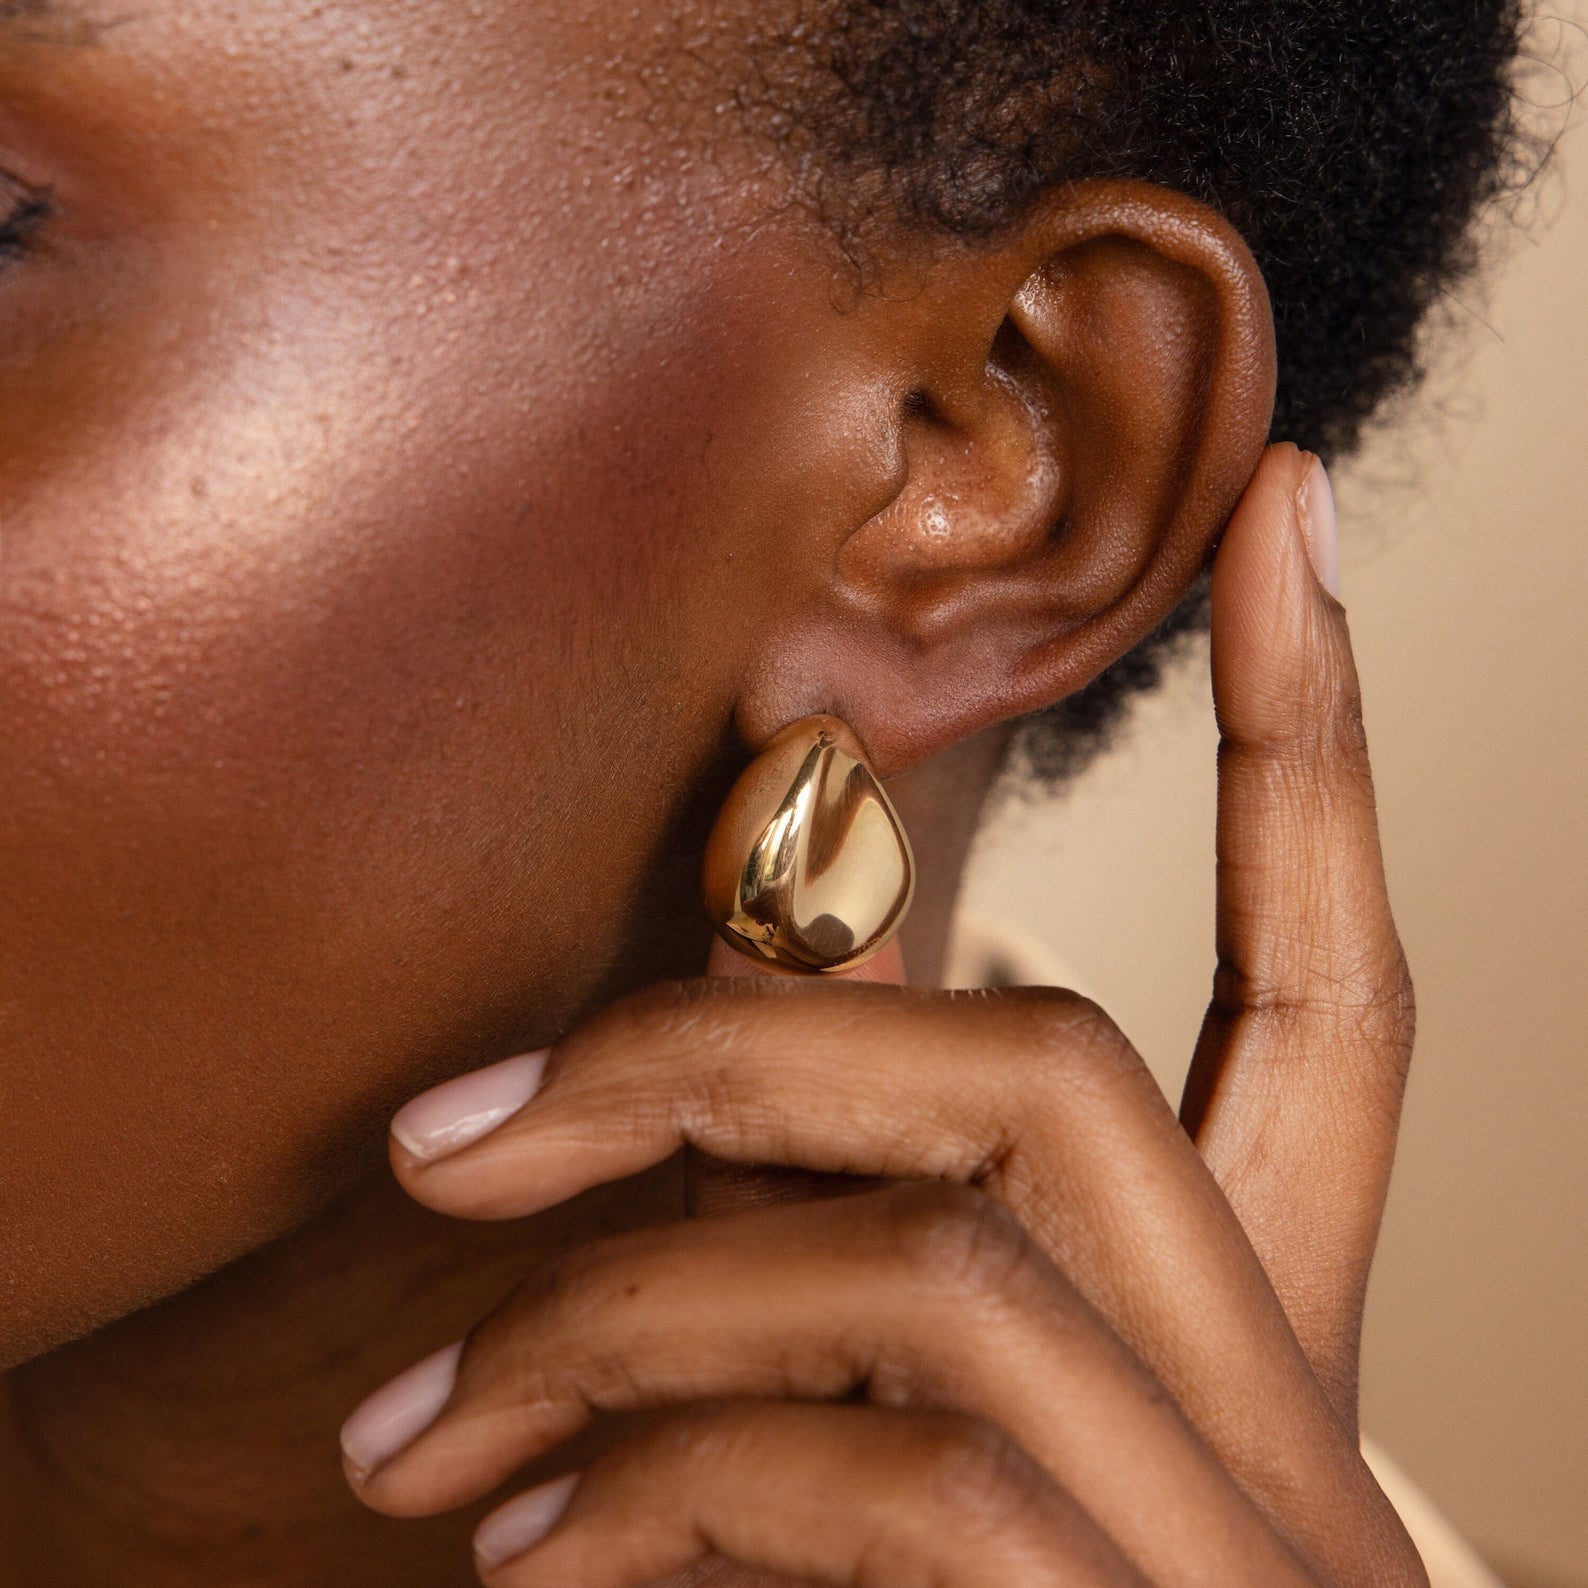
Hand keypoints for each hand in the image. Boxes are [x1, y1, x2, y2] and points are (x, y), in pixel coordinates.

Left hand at [341, 444, 1423, 1586]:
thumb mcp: (930, 1421)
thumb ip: (870, 1233)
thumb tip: (711, 1071)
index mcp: (1255, 1323)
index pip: (1347, 979)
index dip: (1329, 729)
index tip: (1296, 504)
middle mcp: (1279, 1409)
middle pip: (1053, 1068)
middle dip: (733, 1052)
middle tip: (456, 1126)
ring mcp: (1220, 1535)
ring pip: (918, 1262)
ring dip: (619, 1310)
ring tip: (422, 1429)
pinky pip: (863, 1471)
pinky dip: (650, 1483)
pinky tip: (522, 1559)